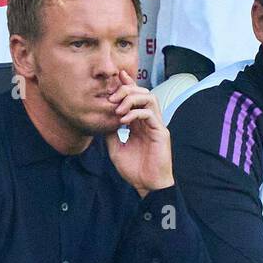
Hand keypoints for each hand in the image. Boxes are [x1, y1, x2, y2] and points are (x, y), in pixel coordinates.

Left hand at [106, 69, 173, 196]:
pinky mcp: (161, 132)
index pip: (135, 98)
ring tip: (118, 109)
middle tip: (112, 97)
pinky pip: (150, 114)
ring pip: (149, 98)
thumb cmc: (135, 170)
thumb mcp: (115, 148)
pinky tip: (124, 120)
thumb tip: (102, 119)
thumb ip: (111, 132)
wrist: (147, 186)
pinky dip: (136, 113)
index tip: (117, 76)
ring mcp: (156, 125)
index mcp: (140, 123)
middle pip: (143, 93)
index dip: (128, 84)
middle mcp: (149, 121)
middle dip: (126, 90)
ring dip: (132, 99)